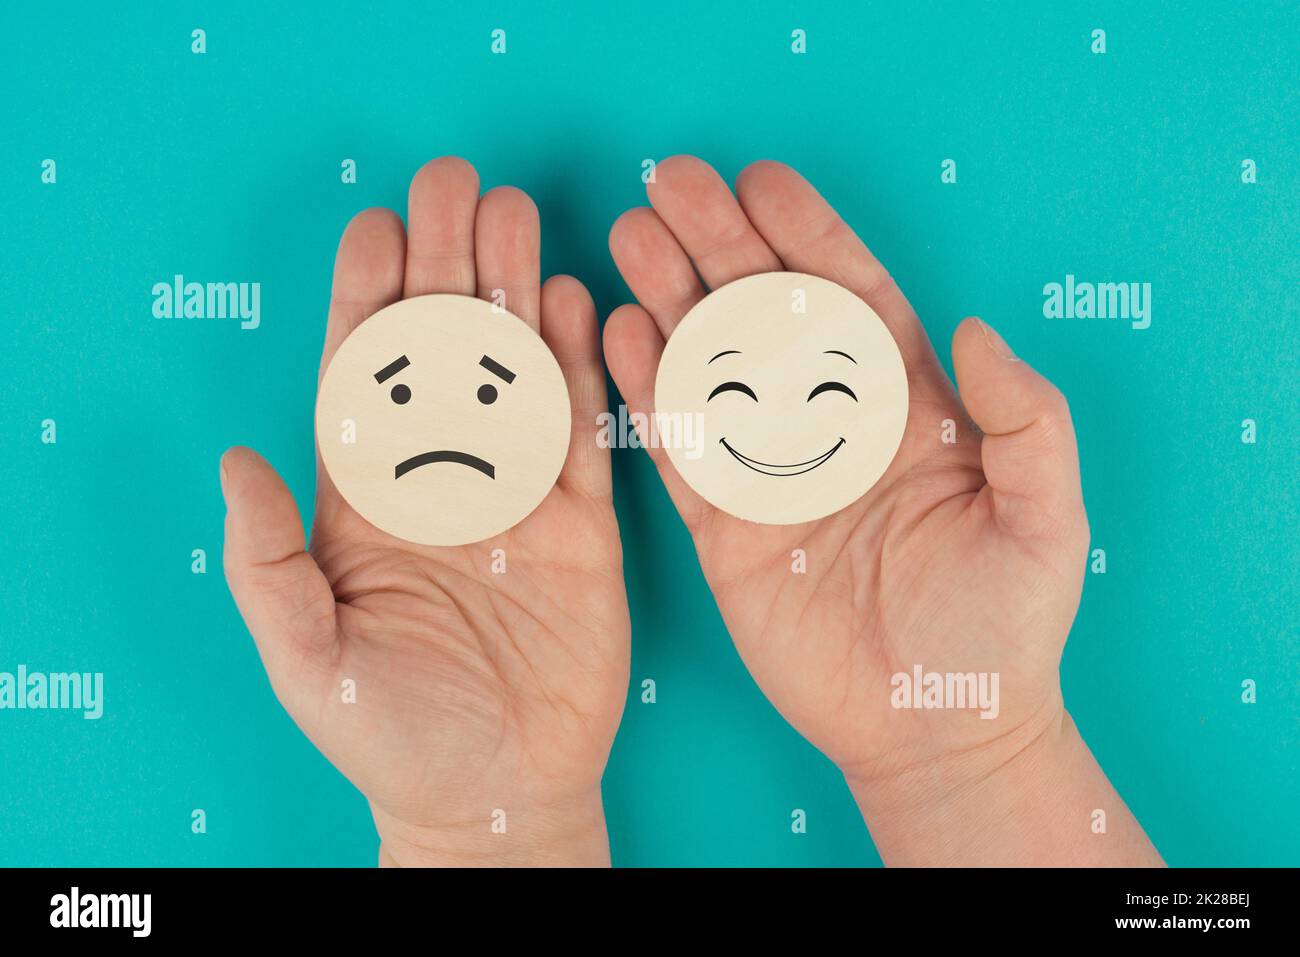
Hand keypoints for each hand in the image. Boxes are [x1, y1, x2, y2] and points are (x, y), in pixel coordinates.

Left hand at [221, 158, 628, 866]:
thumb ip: (268, 562)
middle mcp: (443, 479)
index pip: (363, 380)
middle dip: (444, 265)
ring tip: (515, 217)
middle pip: (443, 352)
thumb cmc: (389, 734)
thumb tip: (235, 458)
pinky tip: (576, 304)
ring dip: (514, 293)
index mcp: (367, 500)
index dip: (364, 300)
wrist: (495, 794)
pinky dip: (583, 368)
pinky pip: (585, 432)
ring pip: (517, 372)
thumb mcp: (308, 659)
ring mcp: (517, 495)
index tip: (373, 226)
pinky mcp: (583, 523)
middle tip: (455, 183)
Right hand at [604, 156, 1159, 864]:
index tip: (761, 180)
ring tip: (629, 236)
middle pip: (767, 315)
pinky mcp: (726, 530)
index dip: (808, 234)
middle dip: (721, 244)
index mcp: (908, 406)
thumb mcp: (1046, 519)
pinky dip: (647, 393)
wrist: (939, 730)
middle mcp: (830, 425)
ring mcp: (772, 474)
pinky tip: (619, 332)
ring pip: (712, 367)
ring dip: (670, 299)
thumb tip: (975, 329)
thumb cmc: (1004, 626)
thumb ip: (1028, 420)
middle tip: (669, 182)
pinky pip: (678, 451)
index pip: (852, 299)